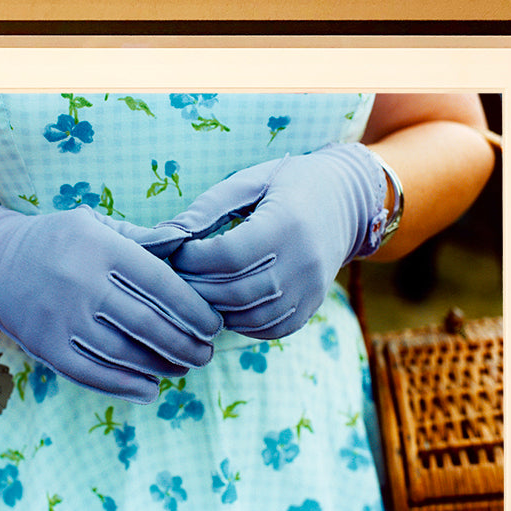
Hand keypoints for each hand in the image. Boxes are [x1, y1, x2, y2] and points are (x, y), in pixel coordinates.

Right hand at [0, 203, 222, 402]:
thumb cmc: (61, 242)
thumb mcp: (98, 225)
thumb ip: (143, 241)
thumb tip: (195, 254)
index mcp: (102, 247)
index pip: (162, 284)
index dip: (194, 310)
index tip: (214, 326)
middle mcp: (82, 282)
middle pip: (149, 323)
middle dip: (186, 345)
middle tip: (206, 354)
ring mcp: (62, 316)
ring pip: (125, 353)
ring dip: (162, 367)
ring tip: (183, 369)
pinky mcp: (45, 345)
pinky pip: (92, 374)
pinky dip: (126, 386)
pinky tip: (150, 389)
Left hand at [152, 143, 388, 338]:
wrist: (347, 201)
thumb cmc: (289, 184)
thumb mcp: (250, 181)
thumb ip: (208, 208)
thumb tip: (164, 236)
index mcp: (287, 223)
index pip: (228, 256)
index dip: (193, 259)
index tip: (176, 251)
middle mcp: (303, 263)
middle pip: (235, 292)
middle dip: (196, 288)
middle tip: (175, 277)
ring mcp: (309, 291)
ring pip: (248, 317)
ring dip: (214, 309)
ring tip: (195, 291)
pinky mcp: (309, 309)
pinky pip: (267, 329)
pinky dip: (238, 323)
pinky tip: (223, 305)